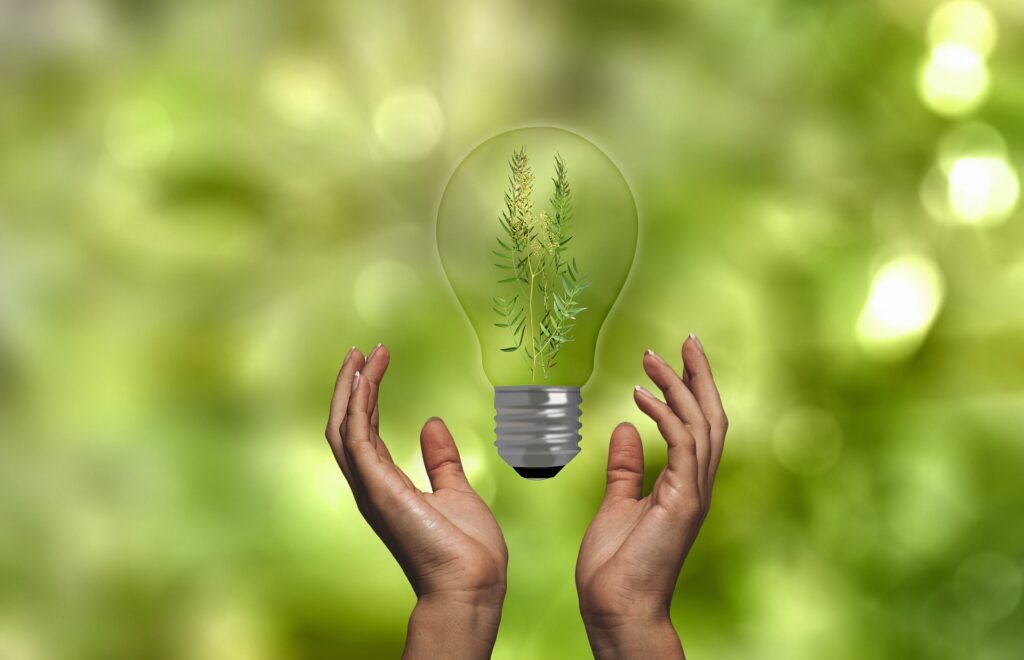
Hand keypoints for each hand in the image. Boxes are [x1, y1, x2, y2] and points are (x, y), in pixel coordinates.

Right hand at [325, 344, 507, 659]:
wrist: (472, 584)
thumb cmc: (467, 549)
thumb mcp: (456, 491)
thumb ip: (441, 460)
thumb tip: (432, 424)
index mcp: (386, 486)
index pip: (364, 432)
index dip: (365, 397)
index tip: (375, 363)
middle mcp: (371, 485)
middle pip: (345, 426)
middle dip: (350, 387)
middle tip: (360, 351)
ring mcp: (371, 488)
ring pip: (344, 428)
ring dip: (351, 389)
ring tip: (362, 354)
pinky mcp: (379, 489)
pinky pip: (357, 439)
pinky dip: (357, 407)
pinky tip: (365, 379)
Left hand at [576, 335, 727, 659]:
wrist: (618, 608)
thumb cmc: (616, 566)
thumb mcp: (617, 503)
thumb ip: (625, 468)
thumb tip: (624, 428)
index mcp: (684, 485)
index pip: (697, 426)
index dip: (691, 389)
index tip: (676, 357)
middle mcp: (696, 485)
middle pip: (710, 417)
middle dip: (699, 376)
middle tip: (685, 339)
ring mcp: (693, 493)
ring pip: (700, 425)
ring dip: (679, 386)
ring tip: (654, 356)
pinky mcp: (682, 501)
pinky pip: (680, 445)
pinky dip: (664, 416)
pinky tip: (640, 396)